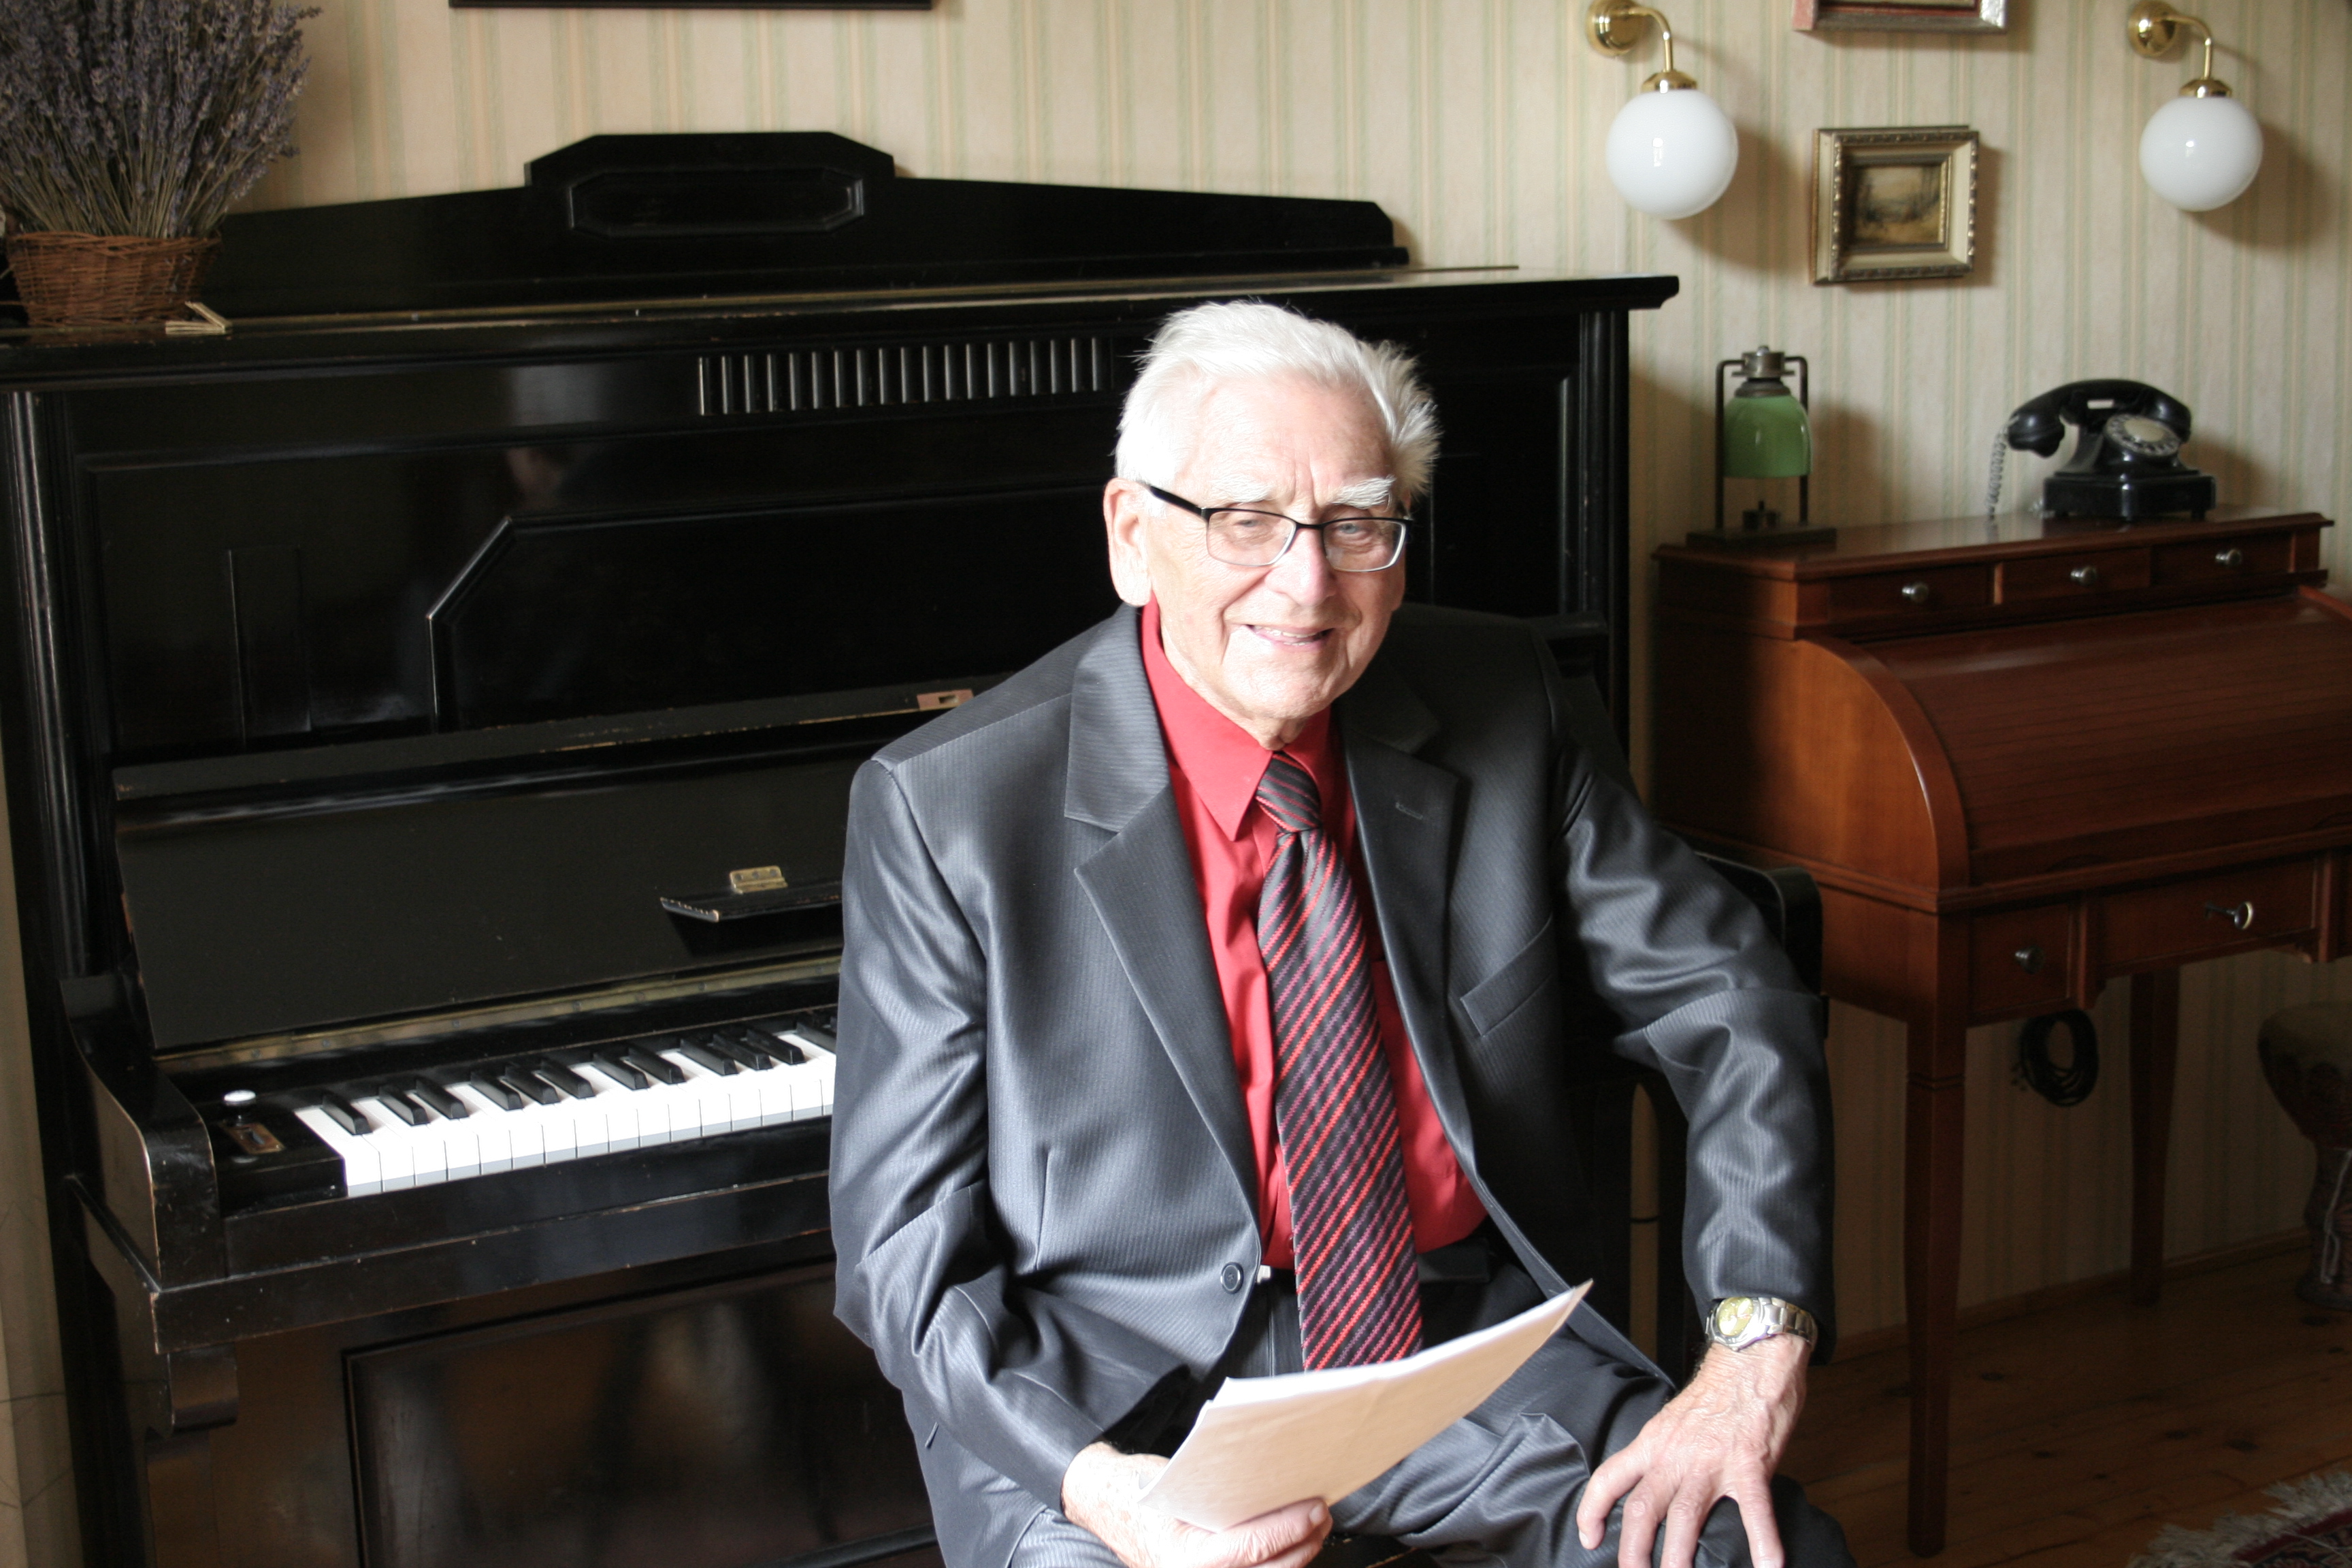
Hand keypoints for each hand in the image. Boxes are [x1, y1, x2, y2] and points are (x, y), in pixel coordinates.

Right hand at [1061, 1443, 1331, 1567]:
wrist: (1109, 1507)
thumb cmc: (1138, 1493)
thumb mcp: (1179, 1485)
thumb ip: (1224, 1490)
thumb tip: (1276, 1478)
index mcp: (1186, 1557)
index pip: (1251, 1548)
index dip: (1289, 1528)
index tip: (1314, 1508)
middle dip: (1304, 1543)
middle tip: (1323, 1515)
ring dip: (1299, 1555)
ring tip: (1315, 1528)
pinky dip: (1280, 1562)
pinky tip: (1294, 1544)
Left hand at [1574, 1334, 1808, 1567]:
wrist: (1751, 1359)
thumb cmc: (1716, 1392)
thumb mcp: (1672, 1421)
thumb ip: (1662, 1454)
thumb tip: (1654, 1488)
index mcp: (1653, 1443)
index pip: (1610, 1479)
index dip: (1592, 1510)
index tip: (1589, 1537)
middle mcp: (1675, 1456)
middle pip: (1643, 1510)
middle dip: (1634, 1552)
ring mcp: (1712, 1462)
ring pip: (1685, 1519)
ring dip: (1679, 1558)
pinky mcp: (1750, 1465)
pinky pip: (1755, 1512)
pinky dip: (1763, 1544)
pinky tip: (1768, 1567)